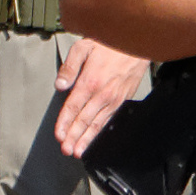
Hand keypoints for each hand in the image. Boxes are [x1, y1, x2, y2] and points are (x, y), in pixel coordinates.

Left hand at [47, 35, 147, 156]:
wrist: (137, 43)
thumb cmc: (110, 43)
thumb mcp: (84, 46)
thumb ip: (70, 66)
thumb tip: (60, 85)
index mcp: (89, 82)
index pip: (73, 107)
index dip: (64, 123)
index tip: (59, 136)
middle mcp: (102, 94)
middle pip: (84, 120)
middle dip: (74, 137)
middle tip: (66, 150)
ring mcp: (114, 99)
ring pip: (97, 124)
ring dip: (86, 139)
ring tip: (78, 151)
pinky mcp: (122, 100)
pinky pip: (109, 119)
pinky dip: (100, 131)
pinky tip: (94, 138)